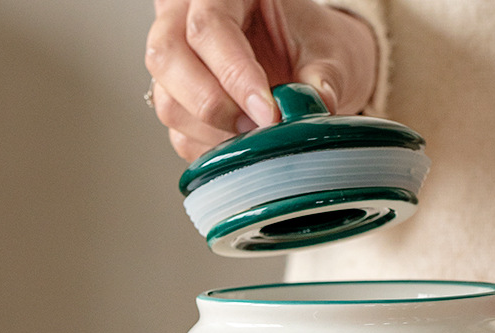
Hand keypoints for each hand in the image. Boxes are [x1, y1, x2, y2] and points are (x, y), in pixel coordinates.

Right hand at [146, 0, 377, 160]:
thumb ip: (321, 77)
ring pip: (167, 101)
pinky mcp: (178, 104)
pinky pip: (179, 135)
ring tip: (256, 137)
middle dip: (212, 103)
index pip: (208, 27)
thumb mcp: (327, 53)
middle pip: (167, 57)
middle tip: (256, 127)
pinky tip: (243, 146)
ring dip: (212, 132)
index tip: (268, 113)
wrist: (304, 63)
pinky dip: (211, 150)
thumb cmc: (310, 47)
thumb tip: (317, 105)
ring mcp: (176, 64)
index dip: (235, 75)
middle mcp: (185, 20)